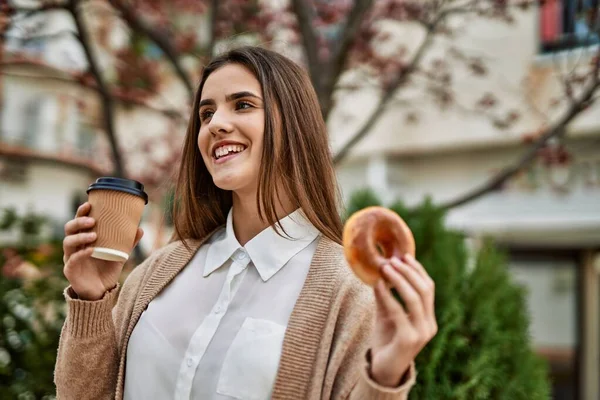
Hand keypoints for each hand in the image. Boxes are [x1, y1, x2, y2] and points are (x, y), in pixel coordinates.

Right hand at [62, 202, 143, 300]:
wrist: (101, 291)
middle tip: (92, 220)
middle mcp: (74, 247)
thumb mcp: (119, 254)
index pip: (78, 222)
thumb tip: (140, 229)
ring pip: (68, 243)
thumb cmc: (107, 269)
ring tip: (94, 235)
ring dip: (80, 236)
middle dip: (79, 222)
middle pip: (69, 229)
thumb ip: (128, 243)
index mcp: (83, 239)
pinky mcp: (70, 271)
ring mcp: (70, 258)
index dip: (80, 213)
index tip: (89, 204)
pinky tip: (91, 250)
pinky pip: (72, 260)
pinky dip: (81, 253)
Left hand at [370, 254, 436, 386]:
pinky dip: (387, 296)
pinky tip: (377, 286)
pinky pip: (398, 311)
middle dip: (408, 272)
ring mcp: (421, 333)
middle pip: (424, 290)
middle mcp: (429, 325)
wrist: (383, 370)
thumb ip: (386, 297)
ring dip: (399, 280)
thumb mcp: (386, 314)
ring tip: (385, 268)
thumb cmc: (386, 341)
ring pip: (414, 298)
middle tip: (392, 260)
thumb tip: (380, 274)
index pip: (428, 288)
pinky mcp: (409, 339)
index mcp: (429, 318)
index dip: (418, 270)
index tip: (405, 256)